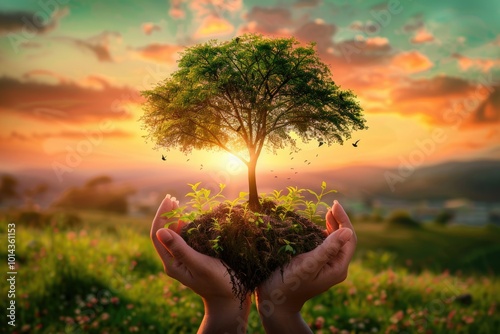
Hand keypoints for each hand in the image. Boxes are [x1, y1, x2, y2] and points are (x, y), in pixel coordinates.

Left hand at [151, 194, 249, 333]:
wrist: (231, 299)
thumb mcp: (200, 265)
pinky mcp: (194, 257)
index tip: (170, 199)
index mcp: (172, 263)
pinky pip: (186, 239)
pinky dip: (187, 226)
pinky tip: (192, 218)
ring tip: (180, 204)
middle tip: (173, 198)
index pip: (158, 234)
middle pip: (164, 233)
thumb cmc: (218, 283)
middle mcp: (174, 260)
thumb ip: (181, 249)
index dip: (162, 215)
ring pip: (174, 235)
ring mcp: (184, 259)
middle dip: (167, 214)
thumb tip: (160, 231)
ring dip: (176, 219)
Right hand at [255, 200, 356, 332]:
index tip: (334, 205)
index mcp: (337, 268)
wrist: (275, 301)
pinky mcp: (318, 265)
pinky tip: (318, 226)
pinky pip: (326, 246)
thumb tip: (346, 231)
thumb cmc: (289, 284)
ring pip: (335, 242)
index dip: (344, 220)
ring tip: (328, 212)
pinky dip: (323, 234)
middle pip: (344, 239)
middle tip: (332, 205)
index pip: (349, 239)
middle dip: (339, 221)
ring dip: (332, 226)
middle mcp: (336, 267)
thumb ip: (327, 249)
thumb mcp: (307, 265)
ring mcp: (327, 266)